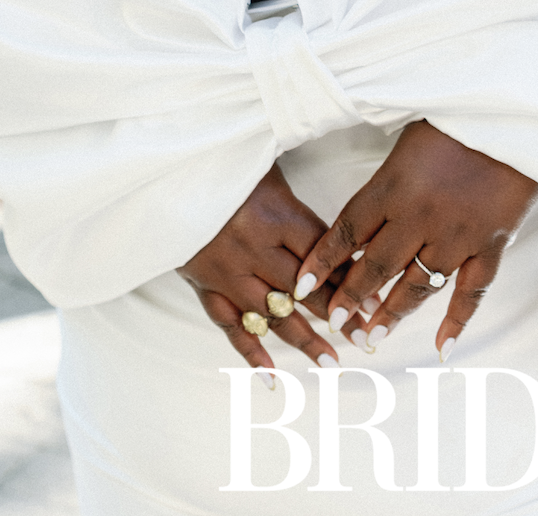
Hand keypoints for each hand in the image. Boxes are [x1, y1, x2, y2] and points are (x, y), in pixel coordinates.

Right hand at [177, 165, 353, 376]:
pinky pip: (229, 323)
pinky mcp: (204, 282)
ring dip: (303, 340)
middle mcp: (253, 247)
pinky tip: (271, 377)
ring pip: (272, 313)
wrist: (164, 168)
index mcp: (275, 214)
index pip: (322, 255)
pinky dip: (250, 351)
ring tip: (331, 363)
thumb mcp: (266, 164)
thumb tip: (341, 229)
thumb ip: (298, 198)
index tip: (373, 300)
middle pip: (304, 289)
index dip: (349, 278)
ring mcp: (227, 269)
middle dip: (337, 315)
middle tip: (364, 338)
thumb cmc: (225, 160)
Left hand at [294, 121, 537, 358]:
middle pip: (377, 267)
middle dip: (351, 298)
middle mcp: (419, 216)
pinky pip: (471, 292)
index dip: (322, 261)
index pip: (346, 232)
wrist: (512, 116)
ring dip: (393, 314)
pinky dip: (457, 322)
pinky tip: (442, 347)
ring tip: (372, 335)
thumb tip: (361, 216)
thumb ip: (385, 179)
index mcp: (392, 185)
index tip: (301, 286)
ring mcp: (457, 234)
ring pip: (418, 286)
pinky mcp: (492, 243)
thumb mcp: (405, 138)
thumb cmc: (453, 116)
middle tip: (333, 322)